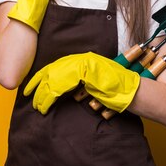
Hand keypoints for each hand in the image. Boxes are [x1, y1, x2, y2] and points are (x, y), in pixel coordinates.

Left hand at [23, 52, 139, 114]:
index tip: (30, 88)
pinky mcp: (86, 71)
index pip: (56, 66)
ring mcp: (85, 63)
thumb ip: (80, 84)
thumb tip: (60, 91)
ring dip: (43, 94)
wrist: (135, 92)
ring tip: (38, 107)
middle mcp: (82, 59)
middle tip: (29, 99)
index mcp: (83, 60)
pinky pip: (62, 84)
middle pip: (52, 70)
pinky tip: (46, 104)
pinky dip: (51, 95)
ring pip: (54, 78)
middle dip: (38, 86)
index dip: (41, 77)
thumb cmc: (117, 92)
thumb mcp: (94, 86)